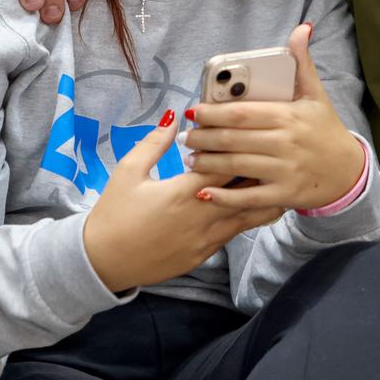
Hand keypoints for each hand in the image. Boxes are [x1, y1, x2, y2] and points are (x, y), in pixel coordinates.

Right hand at [82, 112, 282, 292]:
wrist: (103, 262)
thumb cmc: (114, 213)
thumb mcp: (128, 171)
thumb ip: (154, 143)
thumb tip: (173, 117)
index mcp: (183, 192)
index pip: (225, 165)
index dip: (240, 149)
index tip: (252, 134)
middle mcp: (201, 216)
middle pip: (245, 191)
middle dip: (260, 172)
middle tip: (275, 154)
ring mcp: (205, 239)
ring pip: (247, 217)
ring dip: (260, 197)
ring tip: (276, 179)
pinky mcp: (204, 255)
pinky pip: (233, 234)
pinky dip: (245, 218)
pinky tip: (252, 205)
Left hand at [183, 24, 365, 211]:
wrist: (349, 172)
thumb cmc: (326, 130)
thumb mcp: (316, 94)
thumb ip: (303, 62)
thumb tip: (302, 28)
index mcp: (289, 116)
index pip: (243, 113)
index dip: (214, 112)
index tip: (194, 111)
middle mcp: (285, 143)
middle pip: (234, 140)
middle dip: (204, 138)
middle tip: (185, 136)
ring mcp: (284, 171)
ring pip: (236, 167)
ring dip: (208, 163)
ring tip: (190, 158)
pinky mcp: (283, 195)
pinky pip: (248, 197)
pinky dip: (224, 196)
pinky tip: (204, 192)